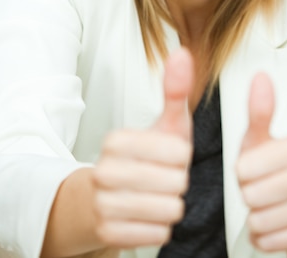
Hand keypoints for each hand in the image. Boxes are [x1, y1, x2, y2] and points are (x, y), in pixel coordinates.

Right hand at [92, 48, 193, 248]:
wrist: (104, 199)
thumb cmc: (145, 158)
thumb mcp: (164, 123)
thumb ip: (175, 90)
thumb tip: (183, 52)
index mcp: (116, 140)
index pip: (178, 153)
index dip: (182, 158)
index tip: (169, 156)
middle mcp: (104, 171)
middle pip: (176, 183)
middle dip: (178, 183)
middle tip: (163, 177)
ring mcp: (103, 204)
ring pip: (169, 210)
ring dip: (171, 205)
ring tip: (157, 195)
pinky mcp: (108, 234)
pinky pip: (159, 234)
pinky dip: (161, 227)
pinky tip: (149, 214)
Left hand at [236, 73, 286, 254]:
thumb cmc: (278, 170)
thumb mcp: (262, 140)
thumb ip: (259, 111)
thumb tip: (260, 76)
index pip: (246, 168)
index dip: (241, 173)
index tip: (249, 170)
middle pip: (253, 195)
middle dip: (248, 196)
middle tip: (258, 190)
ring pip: (261, 219)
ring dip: (255, 218)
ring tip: (265, 207)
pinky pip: (273, 241)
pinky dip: (264, 237)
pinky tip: (271, 224)